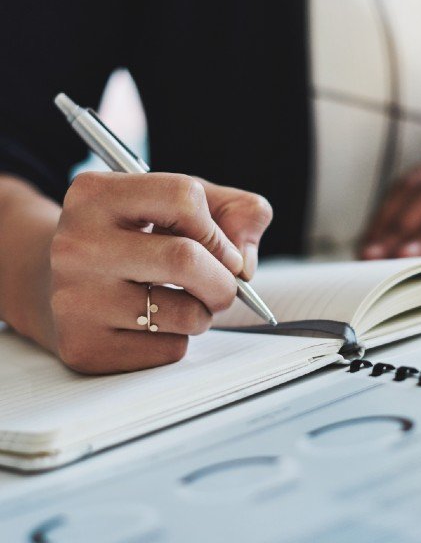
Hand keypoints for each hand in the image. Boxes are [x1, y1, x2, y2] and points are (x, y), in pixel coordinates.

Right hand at [0, 173, 271, 373]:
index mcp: (96, 194)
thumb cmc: (129, 237)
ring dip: (204, 312)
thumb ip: (232, 211)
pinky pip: (168, 351)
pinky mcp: (83, 346)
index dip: (218, 228)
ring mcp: (75, 299)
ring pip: (185, 313)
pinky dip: (178, 339)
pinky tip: (151, 323)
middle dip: (224, 279)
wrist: (51, 282)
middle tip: (223, 286)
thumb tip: (245, 263)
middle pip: (185, 259)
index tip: (222, 249)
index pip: (184, 198)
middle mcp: (77, 244)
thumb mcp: (173, 203)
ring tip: (183, 301)